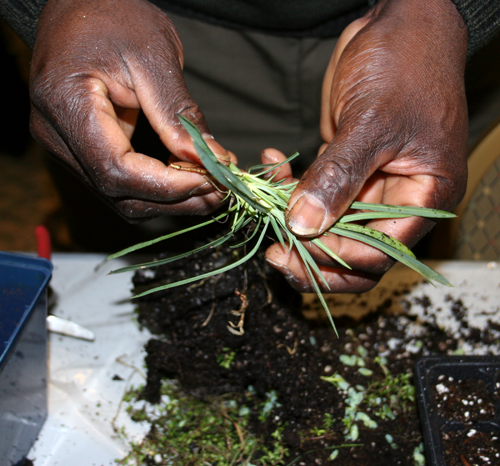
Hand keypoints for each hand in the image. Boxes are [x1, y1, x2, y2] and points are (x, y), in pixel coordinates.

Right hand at [30, 0, 229, 219]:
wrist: (82, 3)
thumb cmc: (113, 15)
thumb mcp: (154, 56)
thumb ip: (179, 114)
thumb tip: (213, 160)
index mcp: (65, 104)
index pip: (117, 170)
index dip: (167, 185)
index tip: (211, 178)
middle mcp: (55, 135)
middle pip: (118, 193)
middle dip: (174, 198)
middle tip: (219, 190)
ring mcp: (64, 146)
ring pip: (119, 197)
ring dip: (167, 200)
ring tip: (209, 186)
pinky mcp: (79, 149)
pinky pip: (119, 184)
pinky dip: (154, 188)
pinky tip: (185, 178)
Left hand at [266, 0, 468, 292]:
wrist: (400, 25)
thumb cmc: (405, 64)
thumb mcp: (373, 122)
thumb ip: (339, 176)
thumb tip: (304, 225)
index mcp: (424, 198)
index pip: (379, 252)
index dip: (336, 257)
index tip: (294, 245)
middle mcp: (399, 200)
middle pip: (355, 254)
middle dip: (312, 256)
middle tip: (275, 253)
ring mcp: (369, 186)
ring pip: (330, 227)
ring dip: (294, 219)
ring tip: (265, 198)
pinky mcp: (345, 169)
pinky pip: (316, 194)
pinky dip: (291, 185)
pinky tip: (272, 163)